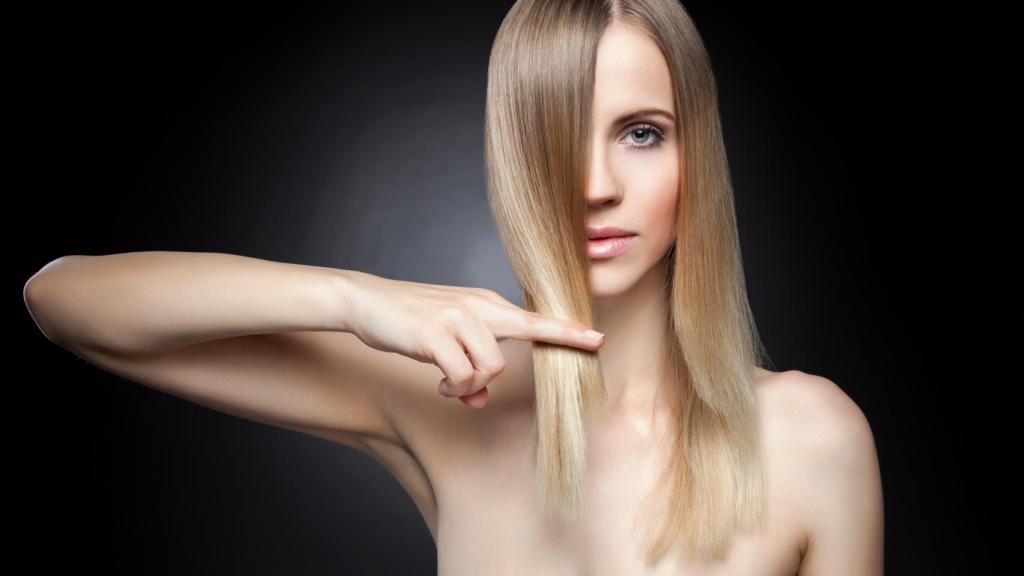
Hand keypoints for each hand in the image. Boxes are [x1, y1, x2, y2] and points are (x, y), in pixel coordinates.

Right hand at [343, 272, 604, 408]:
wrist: (367, 300)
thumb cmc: (410, 320)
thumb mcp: (445, 341)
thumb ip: (469, 365)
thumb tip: (478, 400)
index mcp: (486, 304)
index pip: (535, 319)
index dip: (568, 332)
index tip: (598, 339)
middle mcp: (476, 307)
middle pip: (504, 361)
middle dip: (483, 380)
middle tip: (460, 387)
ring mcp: (456, 319)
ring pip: (485, 371)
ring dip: (464, 386)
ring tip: (443, 381)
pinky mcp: (434, 334)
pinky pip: (460, 376)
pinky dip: (451, 388)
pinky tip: (436, 381)